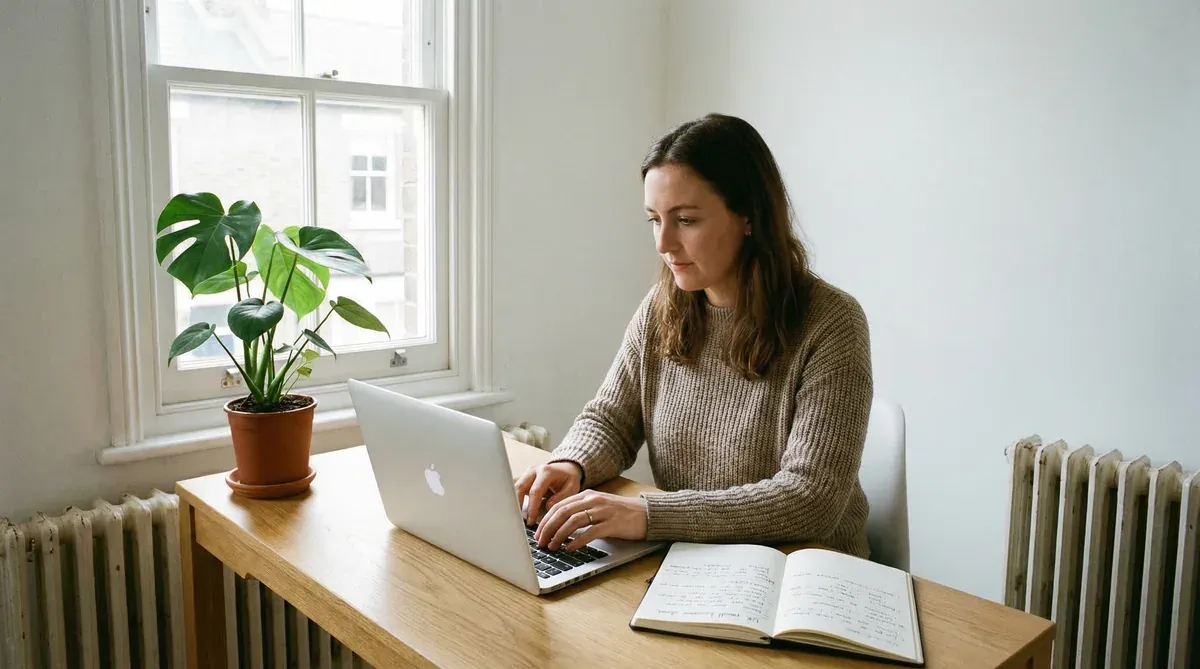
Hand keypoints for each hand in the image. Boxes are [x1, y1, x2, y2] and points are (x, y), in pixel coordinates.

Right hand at [514, 461, 583, 525]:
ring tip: (515, 518)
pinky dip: (512, 499)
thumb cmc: (569, 479)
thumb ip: (561, 496)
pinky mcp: (522, 478)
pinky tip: (512, 510)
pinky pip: (513, 488)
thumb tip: (548, 506)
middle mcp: (534, 470)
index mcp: (546, 472)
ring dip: (513, 503)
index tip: (531, 521)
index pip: (535, 491)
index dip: (532, 507)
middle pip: (520, 487)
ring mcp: (526, 473)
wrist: (565, 469)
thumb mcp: (572, 487)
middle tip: (519, 521)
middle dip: (518, 505)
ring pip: (514, 488)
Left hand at [533, 490, 647, 551]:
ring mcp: (603, 511)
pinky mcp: (612, 523)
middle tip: (540, 542)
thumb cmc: (621, 514)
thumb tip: (558, 528)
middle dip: (548, 528)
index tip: (538, 533)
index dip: (546, 520)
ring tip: (552, 546)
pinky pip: (590, 532)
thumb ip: (581, 513)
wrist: (647, 514)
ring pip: (574, 521)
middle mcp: (593, 500)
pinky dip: (577, 541)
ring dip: (559, 535)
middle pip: (563, 512)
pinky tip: (570, 548)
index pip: (559, 505)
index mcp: (587, 495)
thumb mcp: (598, 508)